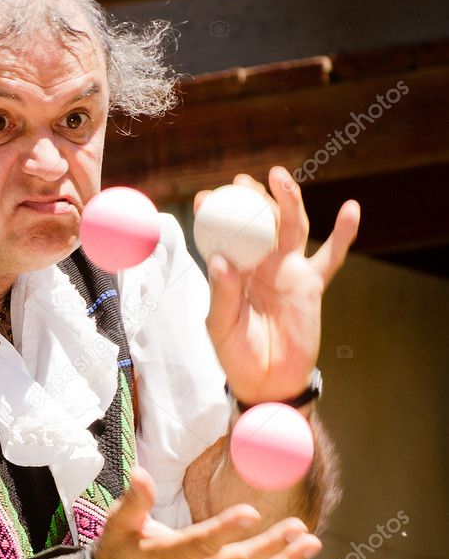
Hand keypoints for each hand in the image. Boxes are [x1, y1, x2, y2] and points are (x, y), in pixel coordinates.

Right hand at [94, 467, 320, 558]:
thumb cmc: (120, 552)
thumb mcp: (119, 525)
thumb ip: (134, 500)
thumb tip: (140, 472)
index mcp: (169, 555)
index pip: (201, 543)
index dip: (225, 529)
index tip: (250, 512)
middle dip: (269, 547)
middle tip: (297, 528)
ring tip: (312, 543)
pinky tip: (302, 552)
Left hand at [194, 169, 359, 404]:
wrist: (267, 380)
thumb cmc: (236, 354)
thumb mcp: (221, 326)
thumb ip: (223, 294)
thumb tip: (220, 260)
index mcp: (233, 271)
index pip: (224, 234)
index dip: (217, 213)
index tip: (206, 196)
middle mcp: (260, 264)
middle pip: (260, 222)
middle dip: (252, 198)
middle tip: (242, 182)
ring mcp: (288, 271)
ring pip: (291, 228)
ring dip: (288, 201)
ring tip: (280, 177)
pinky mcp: (312, 284)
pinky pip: (331, 256)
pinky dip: (343, 234)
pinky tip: (351, 209)